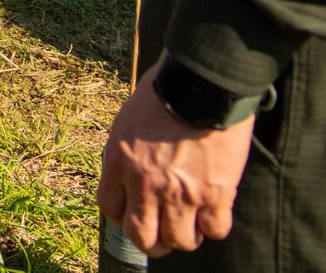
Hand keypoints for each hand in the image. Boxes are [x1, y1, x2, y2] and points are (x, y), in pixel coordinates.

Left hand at [97, 64, 253, 256]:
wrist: (201, 83)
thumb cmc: (165, 91)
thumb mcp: (128, 119)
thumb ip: (126, 150)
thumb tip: (129, 169)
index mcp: (120, 161)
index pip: (110, 208)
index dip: (123, 217)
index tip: (135, 213)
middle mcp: (146, 183)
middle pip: (142, 237)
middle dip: (152, 241)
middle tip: (163, 233)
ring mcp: (181, 192)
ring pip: (179, 241)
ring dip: (185, 238)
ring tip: (192, 225)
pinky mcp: (215, 193)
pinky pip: (215, 230)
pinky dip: (214, 227)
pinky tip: (214, 214)